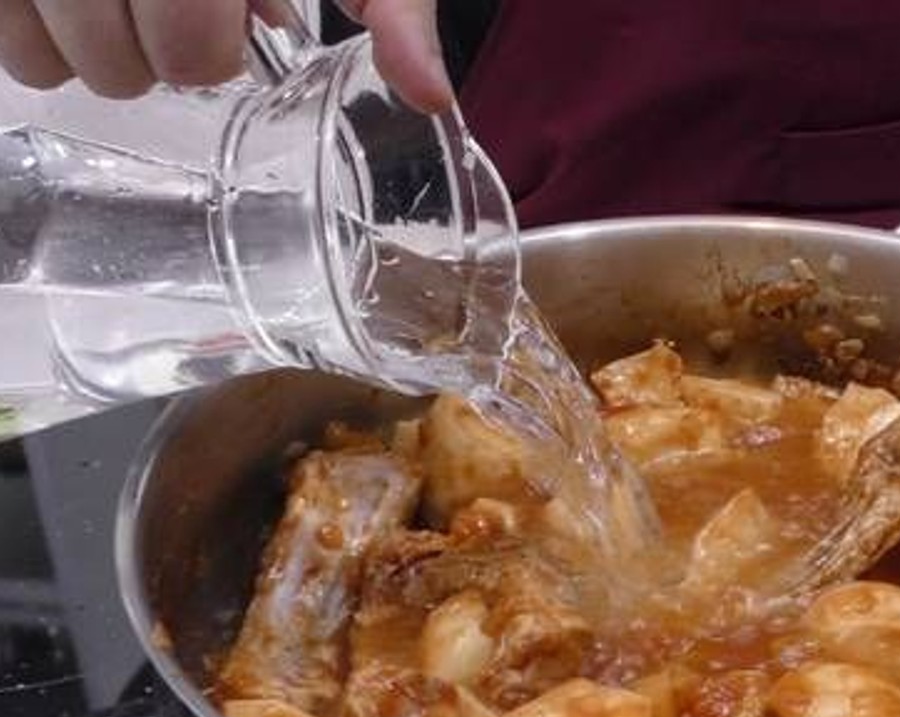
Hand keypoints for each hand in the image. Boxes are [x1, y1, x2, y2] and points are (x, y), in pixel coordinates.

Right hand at [0, 0, 451, 112]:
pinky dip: (36, 31)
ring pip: (45, 57)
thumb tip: (427, 95)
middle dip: (160, 57)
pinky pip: (4, 39)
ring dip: (97, 50)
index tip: (231, 22)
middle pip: (116, 66)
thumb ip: (390, 1)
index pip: (187, 45)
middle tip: (183, 12)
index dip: (207, 51)